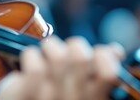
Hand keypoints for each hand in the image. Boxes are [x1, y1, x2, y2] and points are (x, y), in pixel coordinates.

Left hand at [0, 36, 124, 99]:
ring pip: (58, 57)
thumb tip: (115, 50)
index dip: (103, 56)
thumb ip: (98, 70)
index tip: (94, 53)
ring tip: (45, 53)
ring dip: (50, 46)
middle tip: (64, 51)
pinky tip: (30, 60)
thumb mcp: (81, 87)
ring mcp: (49, 98)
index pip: (109, 73)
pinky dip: (31, 55)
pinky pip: (35, 65)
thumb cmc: (53, 96)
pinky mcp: (24, 94)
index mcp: (93, 98)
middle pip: (80, 56)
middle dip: (73, 44)